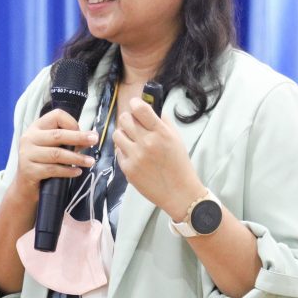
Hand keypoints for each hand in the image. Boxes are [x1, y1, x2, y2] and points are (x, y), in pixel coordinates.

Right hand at [11, 109, 96, 198]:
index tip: (84, 133)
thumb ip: (69, 141)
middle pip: (58, 135)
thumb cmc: (43, 163)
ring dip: (77, 158)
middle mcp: (29, 138)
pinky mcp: (28, 171)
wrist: (25, 187)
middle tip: (94, 140)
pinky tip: (77, 172)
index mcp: (36, 128)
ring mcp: (27, 154)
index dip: (72, 123)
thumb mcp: (54, 148)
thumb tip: (91, 138)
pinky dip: (67, 171)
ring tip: (90, 162)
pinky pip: (52, 169)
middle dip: (79, 137)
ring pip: (56, 154)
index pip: (56, 116)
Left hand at [113, 97, 204, 218]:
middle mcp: (147, 143)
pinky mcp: (128, 169)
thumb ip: (163, 122)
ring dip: (124, 134)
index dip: (135, 104)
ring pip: (117, 134)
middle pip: (125, 118)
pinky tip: (134, 154)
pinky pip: (118, 151)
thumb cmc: (179, 164)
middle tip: (133, 124)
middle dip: (129, 118)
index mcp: (161, 133)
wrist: (179, 192)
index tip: (136, 106)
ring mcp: (136, 156)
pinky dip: (124, 150)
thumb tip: (151, 107)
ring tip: (132, 139)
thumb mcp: (177, 139)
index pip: (140, 109)